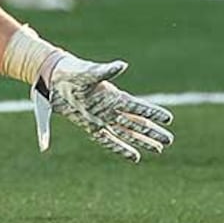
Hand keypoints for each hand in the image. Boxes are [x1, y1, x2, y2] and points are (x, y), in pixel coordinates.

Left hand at [32, 53, 174, 162]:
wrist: (53, 77)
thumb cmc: (71, 72)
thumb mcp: (89, 72)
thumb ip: (105, 71)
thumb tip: (122, 65)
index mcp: (112, 95)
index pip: (136, 107)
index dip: (152, 112)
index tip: (168, 118)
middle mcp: (109, 108)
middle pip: (135, 123)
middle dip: (152, 132)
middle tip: (170, 140)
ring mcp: (100, 118)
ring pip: (126, 133)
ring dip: (142, 141)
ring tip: (160, 149)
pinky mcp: (89, 125)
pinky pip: (108, 140)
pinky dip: (121, 148)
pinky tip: (135, 157)